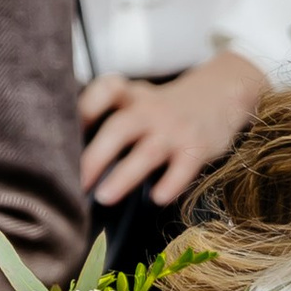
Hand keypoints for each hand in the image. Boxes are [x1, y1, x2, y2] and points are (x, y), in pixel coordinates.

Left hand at [79, 52, 267, 208]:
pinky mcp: (197, 148)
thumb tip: (75, 160)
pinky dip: (170, 185)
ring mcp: (174, 130)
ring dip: (124, 176)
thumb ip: (113, 117)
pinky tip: (157, 199)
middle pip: (119, 129)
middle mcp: (150, 110)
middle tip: (76, 183)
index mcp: (132, 97)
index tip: (68, 133)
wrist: (222, 94)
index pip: (105, 92)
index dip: (84, 109)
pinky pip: (182, 169)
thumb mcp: (139, 99)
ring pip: (147, 153)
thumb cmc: (167, 108)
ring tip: (104, 197)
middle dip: (95, 157)